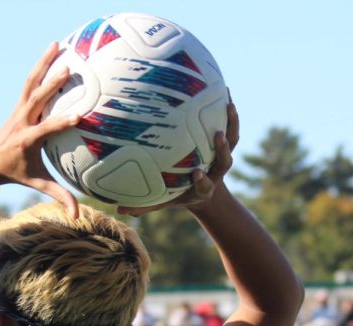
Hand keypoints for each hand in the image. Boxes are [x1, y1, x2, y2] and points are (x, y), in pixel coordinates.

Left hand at [0, 42, 80, 215]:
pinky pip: (31, 80)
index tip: (78, 116)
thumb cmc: (17, 171)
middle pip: (38, 98)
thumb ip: (58, 196)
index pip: (46, 130)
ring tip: (58, 45)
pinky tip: (53, 50)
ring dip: (44, 62)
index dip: (60, 124)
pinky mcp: (21, 101)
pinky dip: (41, 65)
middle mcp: (23, 120)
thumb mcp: (37, 183)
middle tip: (69, 68)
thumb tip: (77, 216)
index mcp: (28, 140)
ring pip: (32, 81)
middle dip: (52, 84)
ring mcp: (21, 108)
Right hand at [117, 96, 238, 216]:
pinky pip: (229, 125)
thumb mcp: (165, 201)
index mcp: (203, 186)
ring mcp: (222, 155)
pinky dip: (227, 109)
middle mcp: (216, 171)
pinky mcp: (226, 143)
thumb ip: (145, 205)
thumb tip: (120, 209)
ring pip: (232, 139)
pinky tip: (222, 88)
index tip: (196, 174)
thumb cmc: (181, 194)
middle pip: (225, 160)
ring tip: (228, 103)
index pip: (205, 184)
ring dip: (232, 123)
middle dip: (222, 149)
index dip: (203, 180)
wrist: (207, 193)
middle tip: (217, 135)